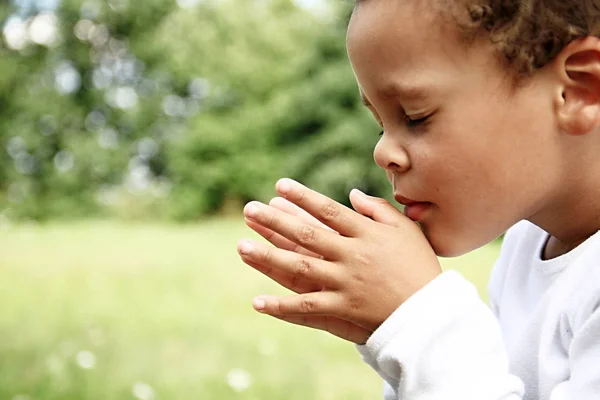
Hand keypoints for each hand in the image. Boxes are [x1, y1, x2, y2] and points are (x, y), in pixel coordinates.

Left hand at [238, 178, 441, 343]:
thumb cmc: (419, 266)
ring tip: (241, 247)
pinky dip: (282, 306)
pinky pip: (307, 307)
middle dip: (275, 221)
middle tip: (249, 210)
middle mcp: (350, 255)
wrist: (431, 311)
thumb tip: (351, 193)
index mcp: (365, 234)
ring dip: (269, 257)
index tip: (279, 186)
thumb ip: (378, 209)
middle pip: (306, 234)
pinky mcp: (342, 308)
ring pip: (300, 267)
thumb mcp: (406, 229)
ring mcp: (344, 282)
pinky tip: (257, 301)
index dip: (302, 197)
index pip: (326, 210)